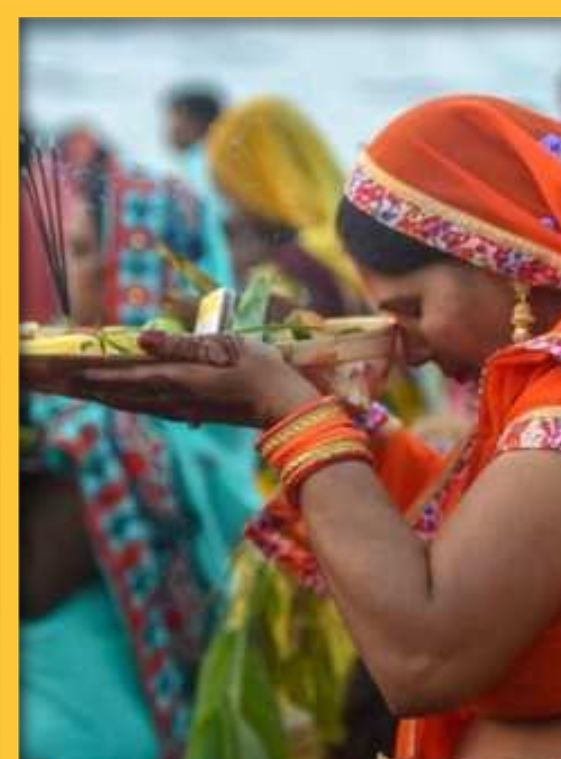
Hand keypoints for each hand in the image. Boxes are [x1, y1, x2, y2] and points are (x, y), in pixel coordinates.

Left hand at [70, 330, 321, 427]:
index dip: (103, 374)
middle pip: (130, 396)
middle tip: (73, 385)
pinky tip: (135, 402)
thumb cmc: (262, 368)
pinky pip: (157, 409)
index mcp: (183, 379)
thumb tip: (141, 340)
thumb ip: (183, 344)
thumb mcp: (226, 346)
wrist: (286, 404)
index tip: (75, 372)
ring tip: (95, 393)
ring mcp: (189, 409)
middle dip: (101, 390)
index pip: (133, 376)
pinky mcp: (200, 414)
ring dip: (116, 399)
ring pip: (141, 405)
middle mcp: (180, 398)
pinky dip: (137, 404)